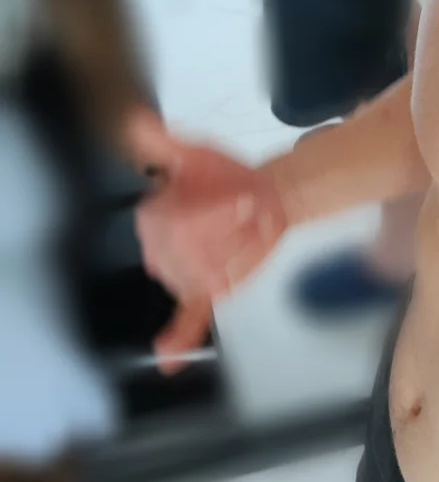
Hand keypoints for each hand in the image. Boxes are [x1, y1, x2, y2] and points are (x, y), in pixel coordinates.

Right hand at [126, 110, 289, 371]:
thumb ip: (163, 141)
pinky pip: (187, 318)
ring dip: (228, 256)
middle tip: (248, 211)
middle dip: (227, 230)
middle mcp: (159, 248)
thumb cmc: (225, 177)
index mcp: (154, 215)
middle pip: (192, 250)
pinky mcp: (205, 290)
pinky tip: (168, 358)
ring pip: (199, 274)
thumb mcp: (196, 153)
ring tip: (246, 230)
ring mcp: (182, 273)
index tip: (242, 197)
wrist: (259, 196)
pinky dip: (178, 339)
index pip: (178, 223)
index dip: (216, 211)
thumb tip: (136, 123)